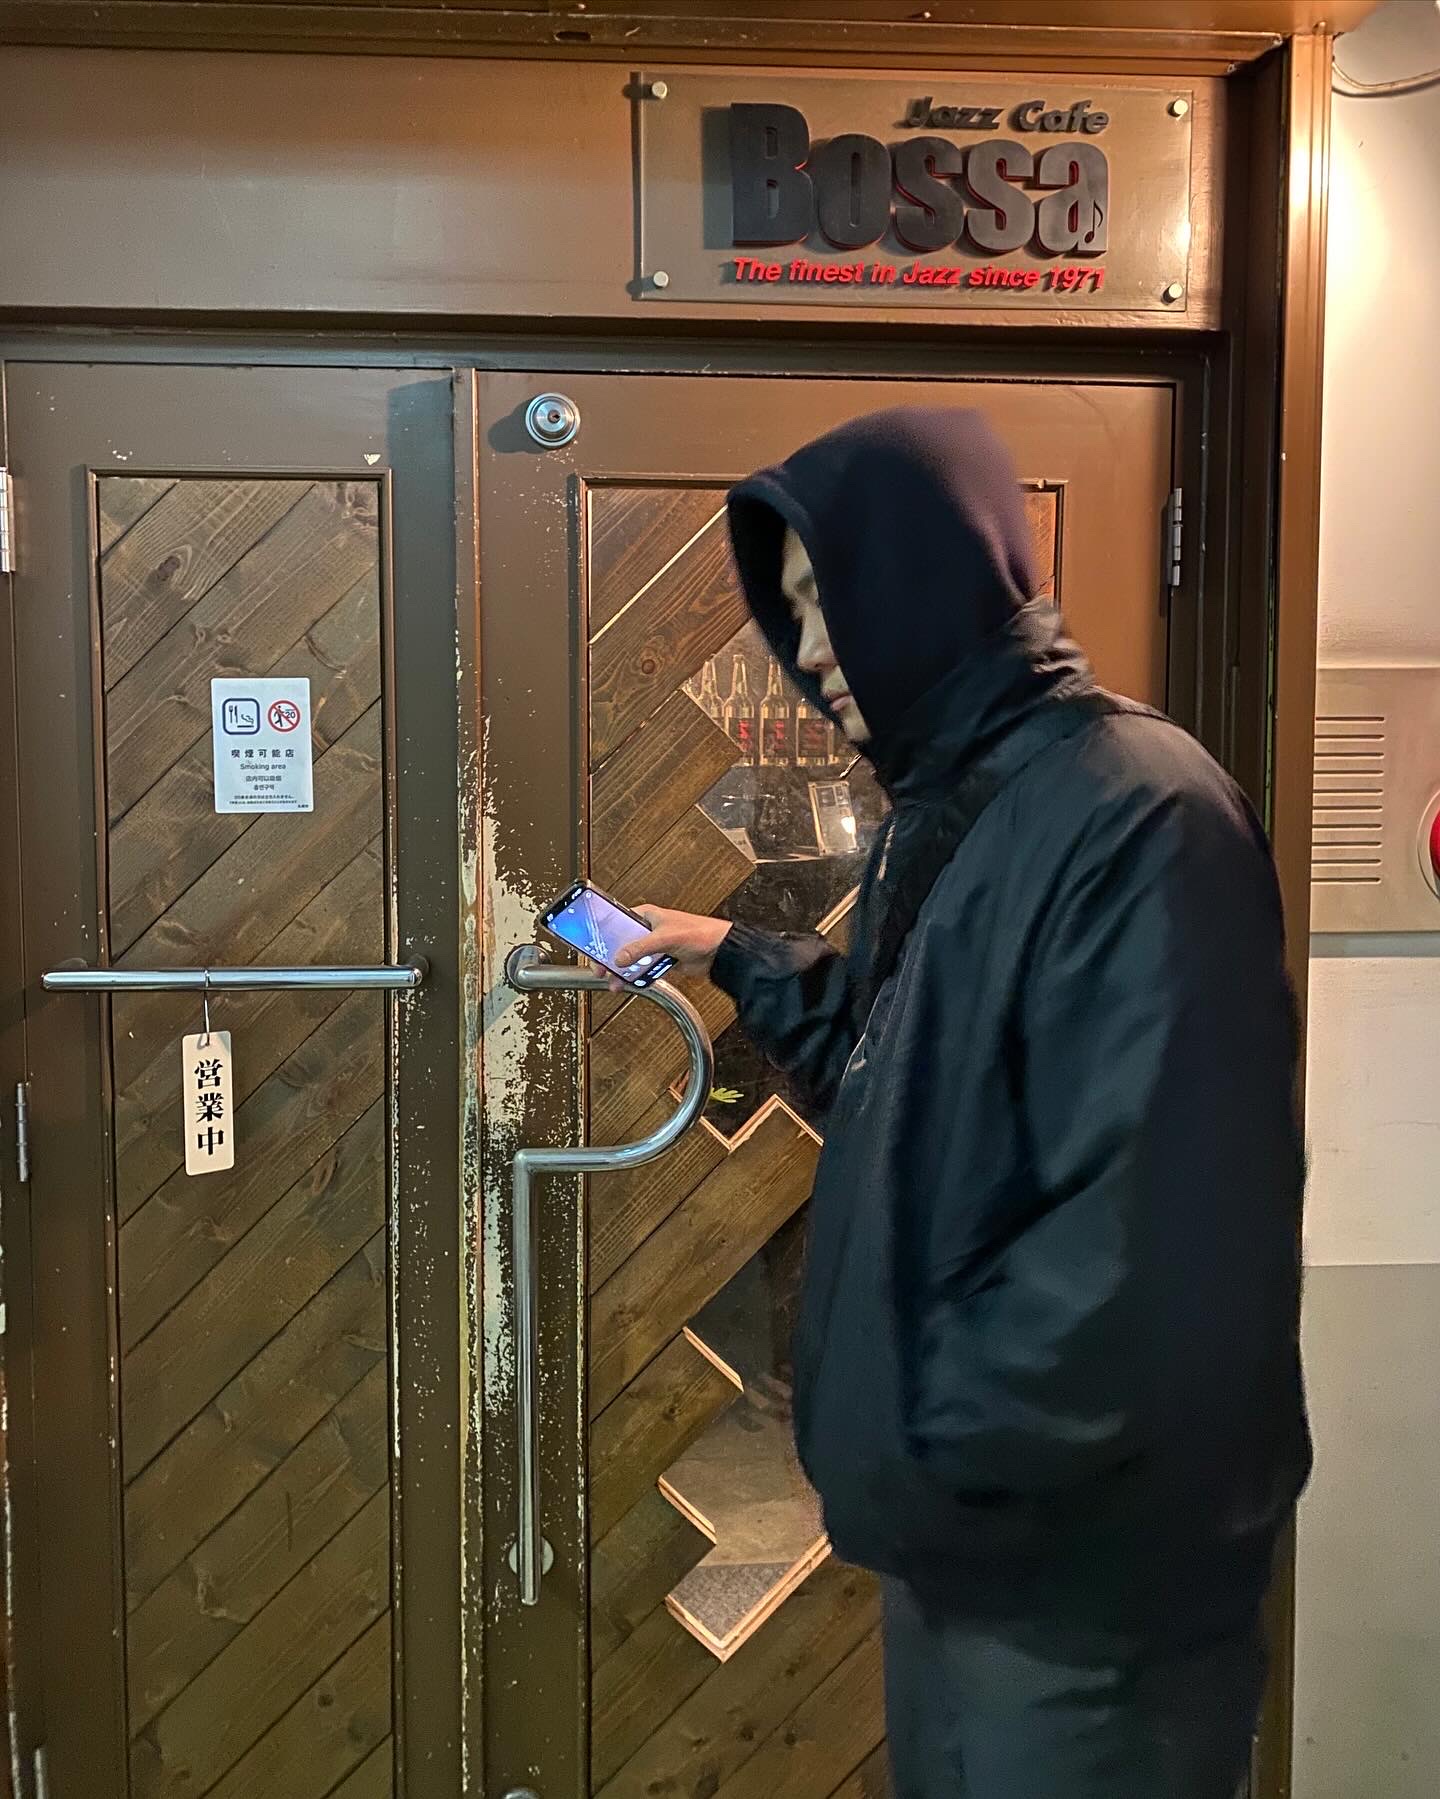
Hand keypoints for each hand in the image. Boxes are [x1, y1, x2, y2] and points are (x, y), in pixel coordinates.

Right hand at [607, 905, 732, 989]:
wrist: (721, 952)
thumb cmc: (700, 933)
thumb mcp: (664, 938)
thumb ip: (640, 948)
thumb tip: (620, 958)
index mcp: (646, 916)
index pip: (617, 922)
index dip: (603, 934)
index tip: (591, 945)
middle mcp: (649, 930)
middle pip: (622, 944)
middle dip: (610, 957)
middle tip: (600, 968)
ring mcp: (655, 947)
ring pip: (632, 960)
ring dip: (622, 971)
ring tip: (614, 981)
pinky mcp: (662, 962)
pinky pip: (643, 971)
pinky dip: (636, 978)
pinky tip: (629, 984)